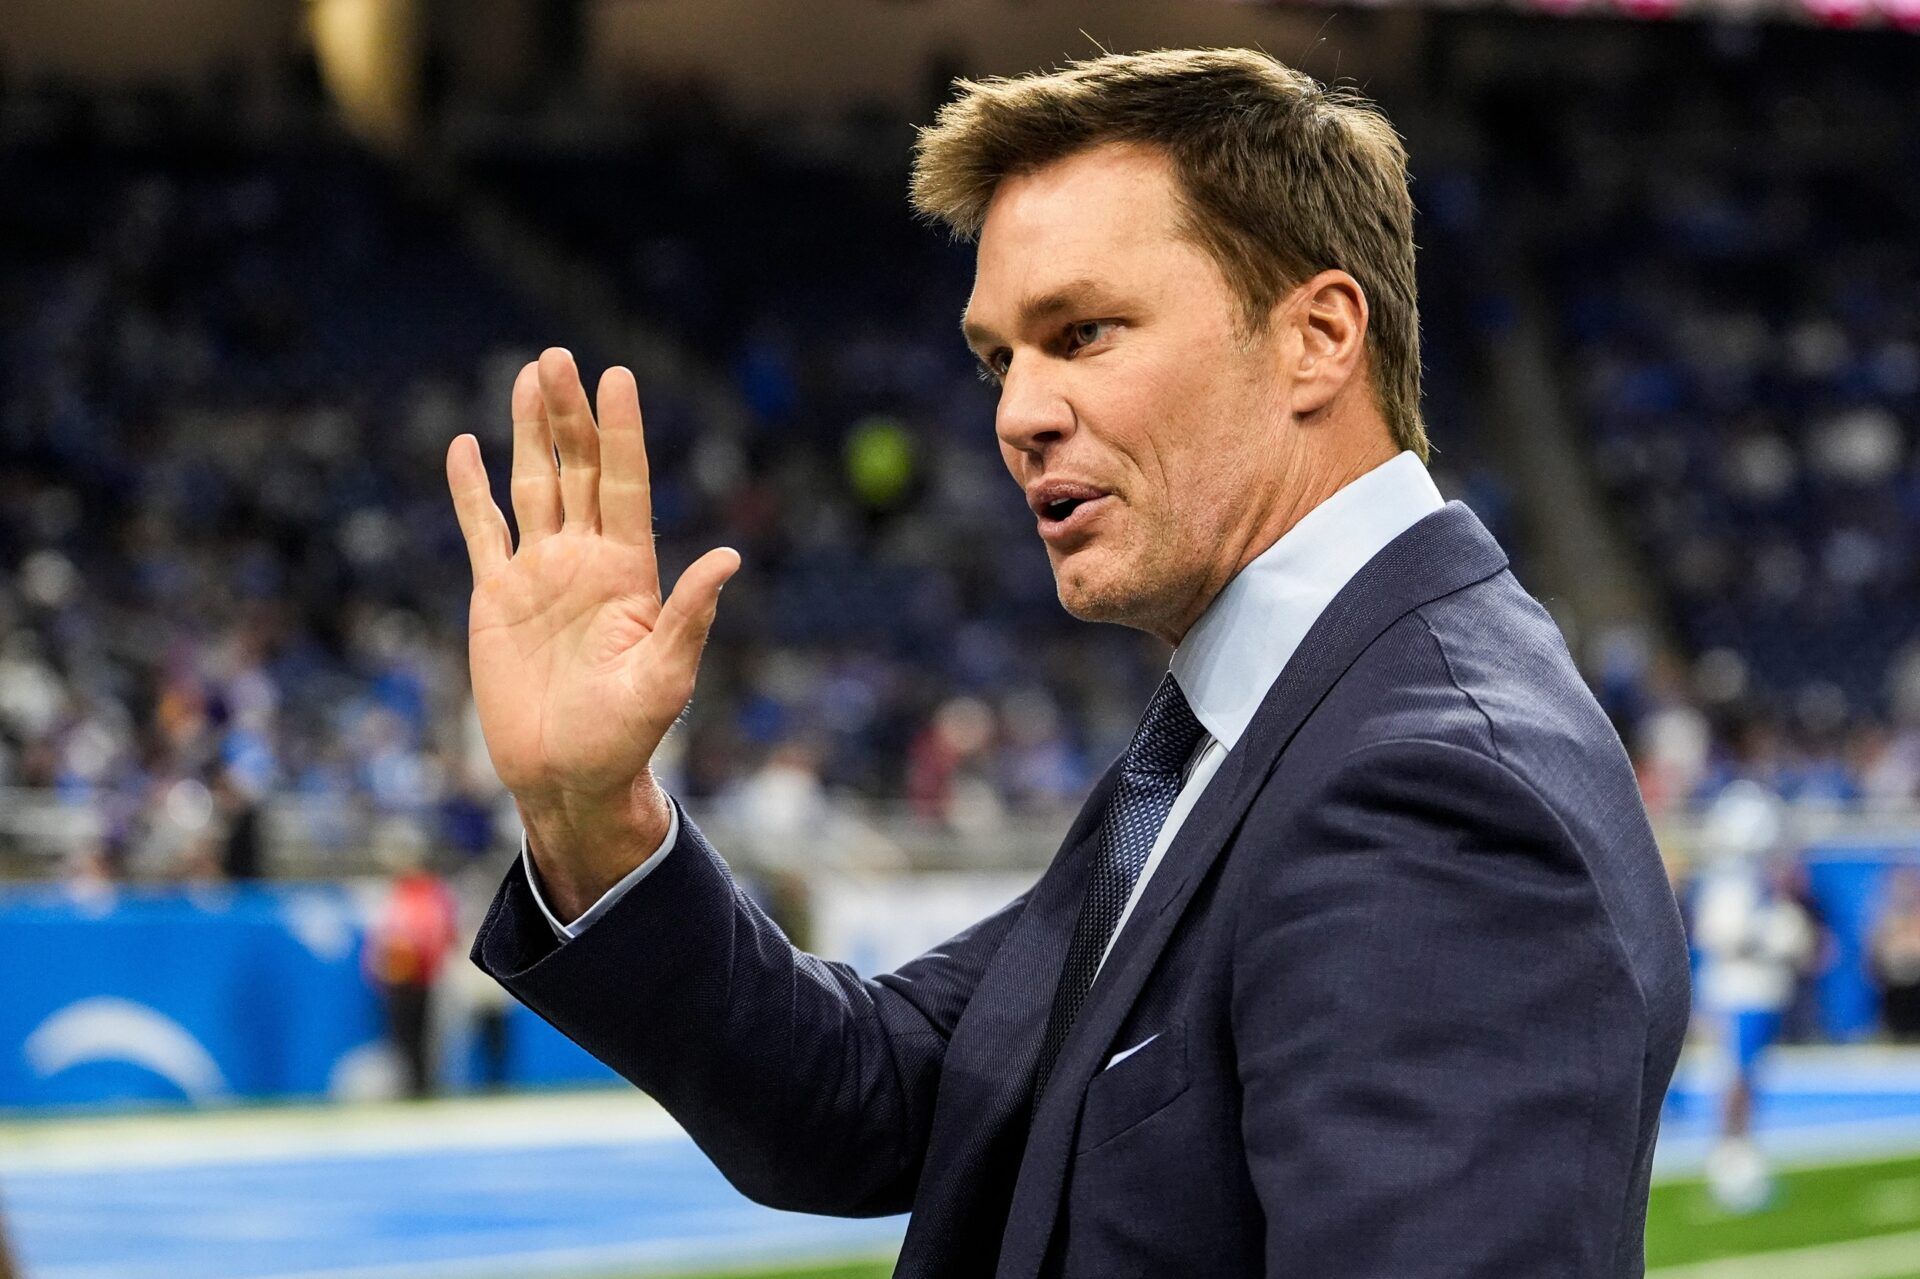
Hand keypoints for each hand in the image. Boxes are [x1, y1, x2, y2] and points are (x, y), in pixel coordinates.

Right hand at [446, 348, 739, 915]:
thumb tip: (729, 558)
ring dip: (529, 431)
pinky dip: (470, 489)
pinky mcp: (495, 596)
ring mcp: (539, 573)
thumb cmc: (626, 737)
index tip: (618, 377)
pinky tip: (465, 445)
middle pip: (577, 470)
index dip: (621, 432)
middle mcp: (585, 560)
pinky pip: (481, 530)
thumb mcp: (665, 679)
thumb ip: (690, 617)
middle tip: (559, 356)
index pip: (624, 485)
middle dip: (569, 414)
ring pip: (533, 485)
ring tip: (530, 375)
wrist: (567, 777)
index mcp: (630, 572)